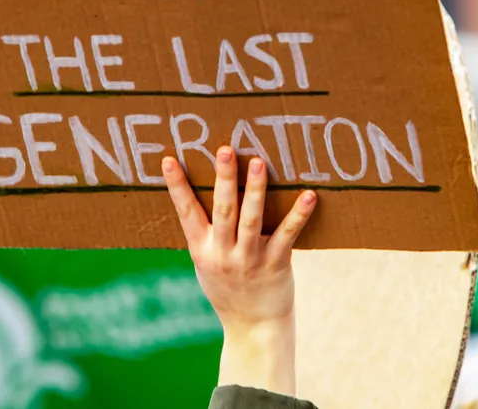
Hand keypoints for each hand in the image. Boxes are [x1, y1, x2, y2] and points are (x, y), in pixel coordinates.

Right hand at [162, 146, 316, 395]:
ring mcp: (249, 259)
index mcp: (202, 249)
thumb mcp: (206, 263)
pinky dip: (298, 214)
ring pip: (251, 219)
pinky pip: (287, 235)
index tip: (169, 159)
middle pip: (222, 210)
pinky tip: (308, 195)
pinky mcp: (276, 264)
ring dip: (256, 190)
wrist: (252, 328)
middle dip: (224, 179)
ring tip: (259, 162)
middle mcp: (223, 253)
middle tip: (225, 149)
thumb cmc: (227, 288)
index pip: (186, 212)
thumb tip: (204, 191)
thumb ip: (206, 233)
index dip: (177, 186)